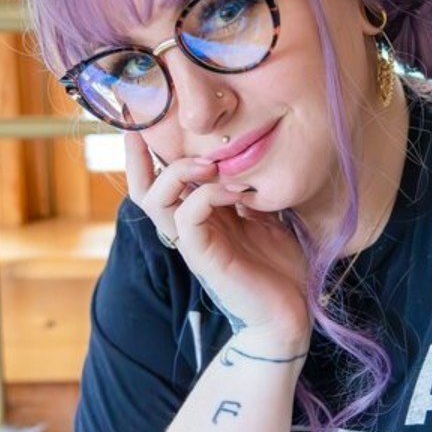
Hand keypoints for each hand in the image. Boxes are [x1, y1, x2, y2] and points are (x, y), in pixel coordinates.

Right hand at [124, 135, 311, 346]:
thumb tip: (250, 153)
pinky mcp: (203, 258)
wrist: (291, 314)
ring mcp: (193, 243)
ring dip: (179, 172)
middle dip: (140, 154)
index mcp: (200, 216)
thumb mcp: (268, 215)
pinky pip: (188, 217)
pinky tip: (234, 189)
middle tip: (155, 126)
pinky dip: (206, 195)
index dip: (149, 152)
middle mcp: (188, 228)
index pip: (159, 179)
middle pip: (142, 187)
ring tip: (209, 162)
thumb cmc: (281, 267)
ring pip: (156, 199)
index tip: (153, 117)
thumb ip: (251, 188)